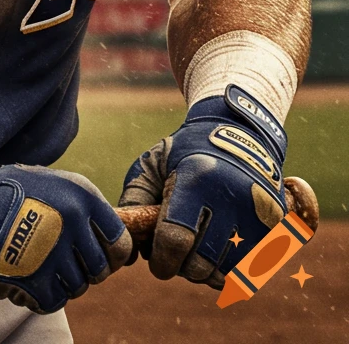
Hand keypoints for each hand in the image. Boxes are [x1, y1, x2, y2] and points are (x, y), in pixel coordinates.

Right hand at [0, 154, 131, 312]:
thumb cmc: (5, 191)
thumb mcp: (49, 184)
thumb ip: (78, 207)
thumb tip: (106, 237)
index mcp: (82, 196)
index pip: (119, 242)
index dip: (111, 255)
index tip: (97, 257)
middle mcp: (74, 222)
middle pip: (100, 269)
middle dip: (83, 270)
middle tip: (60, 262)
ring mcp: (56, 251)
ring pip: (77, 287)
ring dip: (59, 281)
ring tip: (36, 264)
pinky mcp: (36, 278)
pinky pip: (53, 300)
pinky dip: (40, 295)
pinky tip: (24, 277)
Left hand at [118, 84, 286, 288]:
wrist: (239, 132)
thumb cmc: (186, 152)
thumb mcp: (154, 162)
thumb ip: (135, 200)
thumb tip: (129, 247)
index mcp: (195, 178)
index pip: (176, 239)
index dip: (162, 260)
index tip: (157, 262)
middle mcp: (230, 195)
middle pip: (200, 262)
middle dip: (182, 267)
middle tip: (176, 254)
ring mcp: (257, 212)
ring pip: (225, 272)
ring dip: (206, 272)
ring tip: (197, 251)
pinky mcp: (275, 225)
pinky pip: (248, 268)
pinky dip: (229, 269)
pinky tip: (218, 251)